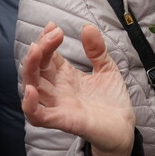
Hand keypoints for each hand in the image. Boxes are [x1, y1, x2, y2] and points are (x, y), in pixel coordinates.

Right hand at [21, 23, 135, 155]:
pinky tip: (31, 89)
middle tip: (53, 34)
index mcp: (65, 76)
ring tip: (36, 49)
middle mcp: (57, 90)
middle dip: (39, 48)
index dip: (46, 40)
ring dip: (30, 68)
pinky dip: (30, 105)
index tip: (53, 26)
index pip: (47, 56)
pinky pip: (38, 116)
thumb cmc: (112, 101)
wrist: (124, 128)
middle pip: (37, 68)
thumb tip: (87, 27)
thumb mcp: (107, 68)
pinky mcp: (64, 121)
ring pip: (32, 87)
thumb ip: (97, 50)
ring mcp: (58, 105)